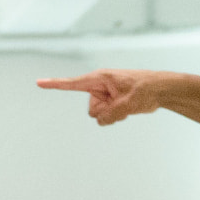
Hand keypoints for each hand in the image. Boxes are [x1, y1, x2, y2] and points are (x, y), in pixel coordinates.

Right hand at [37, 69, 174, 125]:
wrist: (160, 90)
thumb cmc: (146, 89)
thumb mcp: (129, 103)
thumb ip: (112, 114)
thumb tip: (100, 121)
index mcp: (100, 78)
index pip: (73, 84)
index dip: (55, 84)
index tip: (38, 83)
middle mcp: (99, 86)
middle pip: (92, 109)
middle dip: (107, 112)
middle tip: (124, 104)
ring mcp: (104, 94)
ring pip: (99, 115)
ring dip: (113, 114)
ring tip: (128, 104)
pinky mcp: (110, 101)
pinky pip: (106, 116)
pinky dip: (117, 116)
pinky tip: (128, 108)